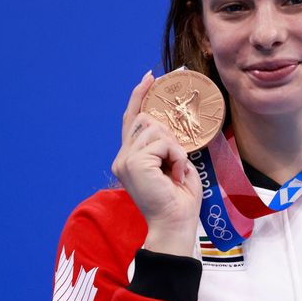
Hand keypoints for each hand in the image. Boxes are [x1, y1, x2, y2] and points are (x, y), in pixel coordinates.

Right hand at [112, 71, 202, 255]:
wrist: (175, 223)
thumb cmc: (179, 199)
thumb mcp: (174, 164)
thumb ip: (165, 144)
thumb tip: (169, 125)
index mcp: (129, 158)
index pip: (132, 119)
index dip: (140, 96)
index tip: (150, 77)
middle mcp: (122, 157)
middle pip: (146, 120)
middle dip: (168, 135)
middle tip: (177, 161)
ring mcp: (126, 159)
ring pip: (156, 129)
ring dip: (175, 148)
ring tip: (176, 171)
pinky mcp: (134, 163)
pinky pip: (164, 143)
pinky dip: (177, 156)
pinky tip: (175, 174)